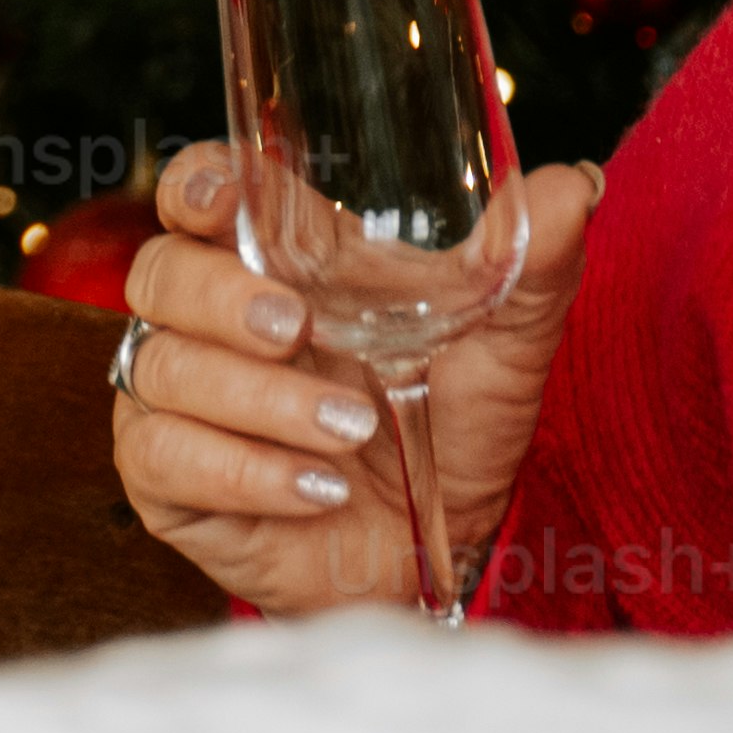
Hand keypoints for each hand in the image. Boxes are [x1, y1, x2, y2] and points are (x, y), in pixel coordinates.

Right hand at [106, 143, 602, 613]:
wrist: (443, 546)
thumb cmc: (454, 429)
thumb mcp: (505, 346)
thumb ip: (530, 265)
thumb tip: (571, 186)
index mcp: (281, 265)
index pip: (202, 195)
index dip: (195, 186)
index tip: (221, 200)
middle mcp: (212, 323)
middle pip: (161, 273)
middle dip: (219, 297)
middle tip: (295, 329)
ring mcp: (180, 399)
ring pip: (164, 367)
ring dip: (260, 399)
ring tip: (350, 432)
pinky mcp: (166, 478)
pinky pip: (163, 454)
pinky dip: (243, 471)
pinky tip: (317, 488)